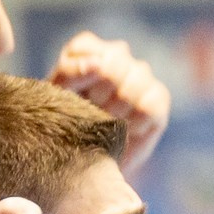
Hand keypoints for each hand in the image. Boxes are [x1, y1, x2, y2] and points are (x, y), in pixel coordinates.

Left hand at [51, 31, 171, 173]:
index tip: (72, 98)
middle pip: (112, 65)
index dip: (78, 77)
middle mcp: (116, 55)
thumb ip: (70, 73)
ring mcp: (140, 74)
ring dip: (115, 113)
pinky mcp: (158, 97)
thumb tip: (97, 64)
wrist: (85, 165)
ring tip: (106, 126)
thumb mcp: (55, 99)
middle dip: (98, 97)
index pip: (84, 48)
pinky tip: (126, 131)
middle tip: (90, 116)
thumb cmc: (63, 128)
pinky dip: (134, 124)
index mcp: (85, 50)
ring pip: (131, 87)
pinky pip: (149, 106)